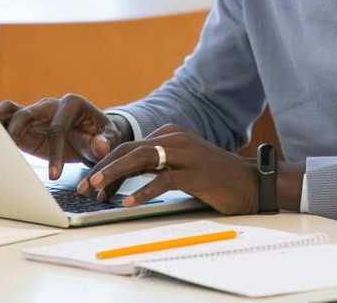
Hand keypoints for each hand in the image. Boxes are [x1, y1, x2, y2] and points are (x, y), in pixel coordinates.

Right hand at [0, 94, 127, 179]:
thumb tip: (99, 146)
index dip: (56, 152)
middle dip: (17, 131)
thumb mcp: (110, 138)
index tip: (55, 176)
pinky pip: (4, 119)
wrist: (93, 134)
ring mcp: (34, 112)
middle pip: (27, 113)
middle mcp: (50, 104)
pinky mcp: (24, 124)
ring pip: (10, 110)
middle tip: (7, 152)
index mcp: (73, 104)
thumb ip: (106, 142)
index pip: (58, 128)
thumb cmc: (102, 135)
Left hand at [77, 124, 258, 214]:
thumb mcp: (182, 165)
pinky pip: (163, 180)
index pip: (129, 146)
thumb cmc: (215, 178)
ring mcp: (186, 155)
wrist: (252, 182)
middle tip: (84, 187)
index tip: (90, 182)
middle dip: (103, 168)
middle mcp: (176, 139)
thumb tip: (122, 180)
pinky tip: (129, 201)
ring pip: (141, 160)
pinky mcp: (195, 173)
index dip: (106, 163)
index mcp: (170, 135)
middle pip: (130, 150)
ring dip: (115, 175)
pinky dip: (143, 191)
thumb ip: (157, 165)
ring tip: (97, 189)